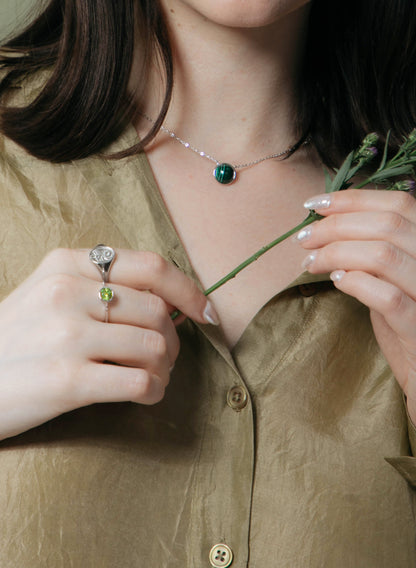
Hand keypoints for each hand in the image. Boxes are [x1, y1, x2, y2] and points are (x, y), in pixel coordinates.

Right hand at [0, 248, 217, 440]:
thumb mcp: (48, 293)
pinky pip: (141, 382)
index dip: (189, 290)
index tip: (206, 312)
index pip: (151, 266)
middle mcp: (66, 292)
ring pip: (155, 346)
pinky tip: (145, 395)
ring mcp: (66, 335)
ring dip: (165, 368)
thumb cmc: (17, 339)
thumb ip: (101, 286)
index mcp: (66, 264)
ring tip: (151, 377)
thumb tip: (169, 303)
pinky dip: (155, 391)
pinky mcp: (66, 381)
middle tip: (163, 357)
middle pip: (157, 311)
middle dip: (173, 339)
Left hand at [295, 189, 415, 422]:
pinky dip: (355, 283)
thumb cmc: (404, 323)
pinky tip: (335, 281)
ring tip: (310, 261)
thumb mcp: (392, 279)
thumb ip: (372, 251)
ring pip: (383, 255)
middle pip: (386, 224)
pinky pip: (387, 297)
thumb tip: (325, 225)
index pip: (398, 204)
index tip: (314, 204)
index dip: (353, 199)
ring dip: (337, 252)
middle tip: (304, 238)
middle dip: (336, 225)